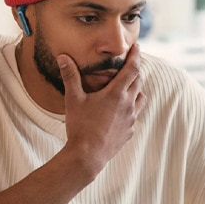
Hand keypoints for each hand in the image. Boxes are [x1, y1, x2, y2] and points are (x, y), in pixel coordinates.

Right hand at [57, 44, 146, 173]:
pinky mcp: (129, 132)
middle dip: (135, 70)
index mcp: (117, 93)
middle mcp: (128, 104)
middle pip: (139, 81)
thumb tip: (63, 57)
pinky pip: (135, 116)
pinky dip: (131, 108)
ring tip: (128, 87)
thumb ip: (70, 76)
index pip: (132, 68)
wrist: (88, 156)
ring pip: (141, 98)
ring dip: (136, 90)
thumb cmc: (80, 126)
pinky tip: (121, 111)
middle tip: (130, 64)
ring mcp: (131, 119)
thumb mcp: (73, 99)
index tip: (136, 47)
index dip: (135, 55)